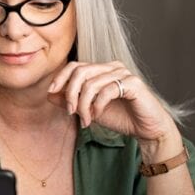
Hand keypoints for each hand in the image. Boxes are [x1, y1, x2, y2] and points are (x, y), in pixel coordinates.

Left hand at [47, 61, 179, 149]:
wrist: (145, 129)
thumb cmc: (119, 117)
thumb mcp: (88, 109)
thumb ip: (70, 101)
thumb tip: (50, 94)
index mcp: (101, 70)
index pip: (75, 65)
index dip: (60, 77)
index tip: (51, 92)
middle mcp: (112, 67)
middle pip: (80, 71)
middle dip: (70, 93)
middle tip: (70, 112)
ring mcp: (124, 73)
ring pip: (91, 83)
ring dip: (84, 105)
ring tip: (86, 119)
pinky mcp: (134, 84)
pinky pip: (107, 90)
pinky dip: (97, 105)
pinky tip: (97, 115)